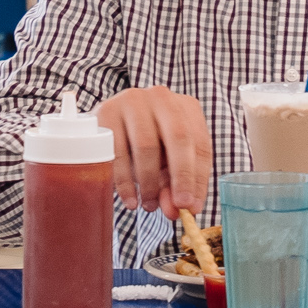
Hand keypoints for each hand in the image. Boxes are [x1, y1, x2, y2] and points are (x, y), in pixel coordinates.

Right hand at [95, 86, 210, 218]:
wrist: (109, 123)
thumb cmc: (147, 143)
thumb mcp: (167, 161)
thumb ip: (175, 183)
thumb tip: (176, 209)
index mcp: (186, 106)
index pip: (200, 143)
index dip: (197, 178)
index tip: (192, 206)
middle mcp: (162, 97)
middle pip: (178, 138)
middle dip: (180, 177)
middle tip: (177, 207)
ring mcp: (132, 101)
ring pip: (146, 146)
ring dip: (150, 183)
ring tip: (149, 206)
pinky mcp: (107, 112)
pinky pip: (118, 152)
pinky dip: (125, 182)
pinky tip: (130, 200)